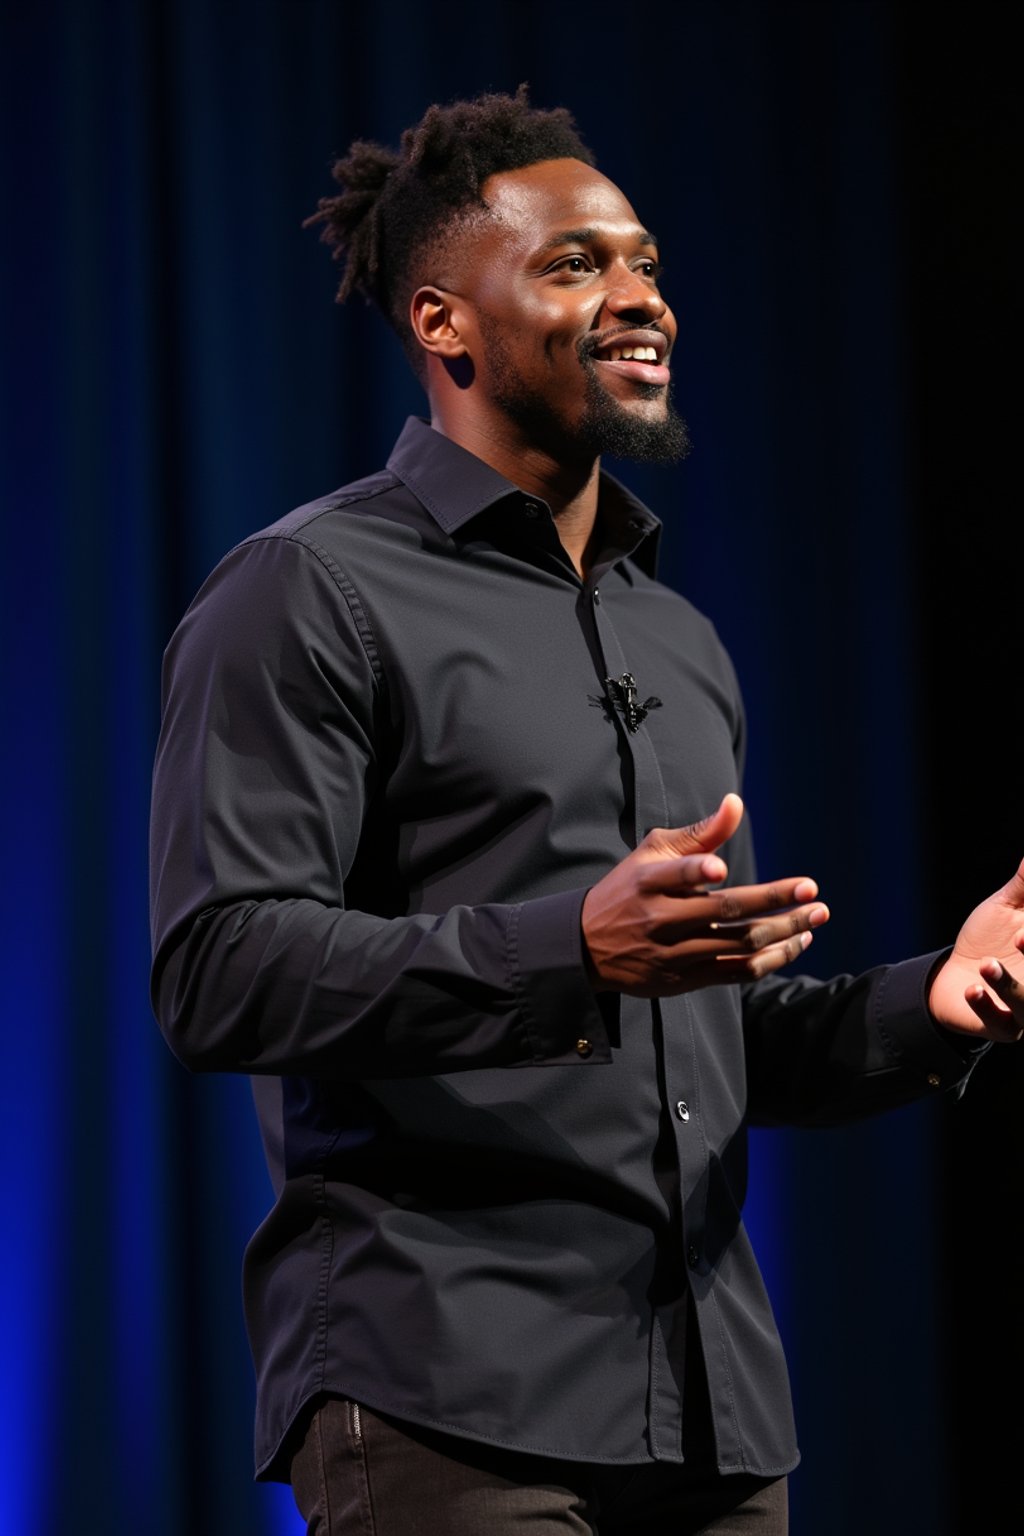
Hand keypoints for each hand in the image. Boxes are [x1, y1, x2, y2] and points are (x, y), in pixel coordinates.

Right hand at [581, 793, 829, 996]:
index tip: (721, 869)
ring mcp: (673, 953)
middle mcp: (660, 918)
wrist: (588, 945)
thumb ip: (700, 833)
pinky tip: (795, 944)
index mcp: (648, 881)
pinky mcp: (683, 980)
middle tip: (812, 891)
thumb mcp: (653, 853)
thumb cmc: (630, 888)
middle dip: (774, 901)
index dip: (696, 872)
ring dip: (785, 932)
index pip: (676, 875)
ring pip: (739, 945)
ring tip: (816, 917)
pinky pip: (737, 973)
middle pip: (725, 911)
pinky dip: (771, 959)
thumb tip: (736, 803)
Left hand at [928, 858, 1023, 1040]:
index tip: (1023, 926)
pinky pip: (1000, 1024)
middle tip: (1021, 937)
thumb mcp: (1006, 908)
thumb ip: (1023, 886)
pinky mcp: (1003, 1028)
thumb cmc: (988, 939)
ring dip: (1008, 985)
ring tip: (986, 965)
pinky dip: (987, 1007)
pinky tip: (973, 991)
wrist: (953, 977)